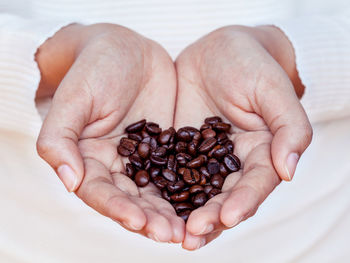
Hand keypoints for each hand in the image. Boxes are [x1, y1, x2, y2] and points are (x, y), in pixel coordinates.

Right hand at [36, 23, 183, 242]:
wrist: (126, 48)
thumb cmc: (94, 68)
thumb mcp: (74, 99)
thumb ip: (60, 139)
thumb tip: (69, 181)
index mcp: (89, 159)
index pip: (100, 192)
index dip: (118, 208)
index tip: (138, 221)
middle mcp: (117, 165)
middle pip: (133, 200)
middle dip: (152, 219)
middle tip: (174, 235)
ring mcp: (145, 158)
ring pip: (159, 192)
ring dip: (174, 213)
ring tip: (192, 229)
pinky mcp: (169, 148)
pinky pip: (181, 172)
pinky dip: (192, 189)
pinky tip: (208, 201)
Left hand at [174, 25, 311, 248]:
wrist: (218, 50)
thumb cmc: (250, 64)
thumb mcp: (272, 88)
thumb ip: (289, 127)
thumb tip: (289, 170)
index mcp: (260, 152)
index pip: (254, 184)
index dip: (243, 202)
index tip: (227, 216)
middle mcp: (232, 162)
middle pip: (223, 197)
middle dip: (209, 218)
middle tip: (191, 236)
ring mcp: (203, 159)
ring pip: (195, 193)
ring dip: (182, 215)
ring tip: (169, 234)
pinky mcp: (178, 150)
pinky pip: (169, 174)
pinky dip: (160, 192)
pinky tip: (147, 205)